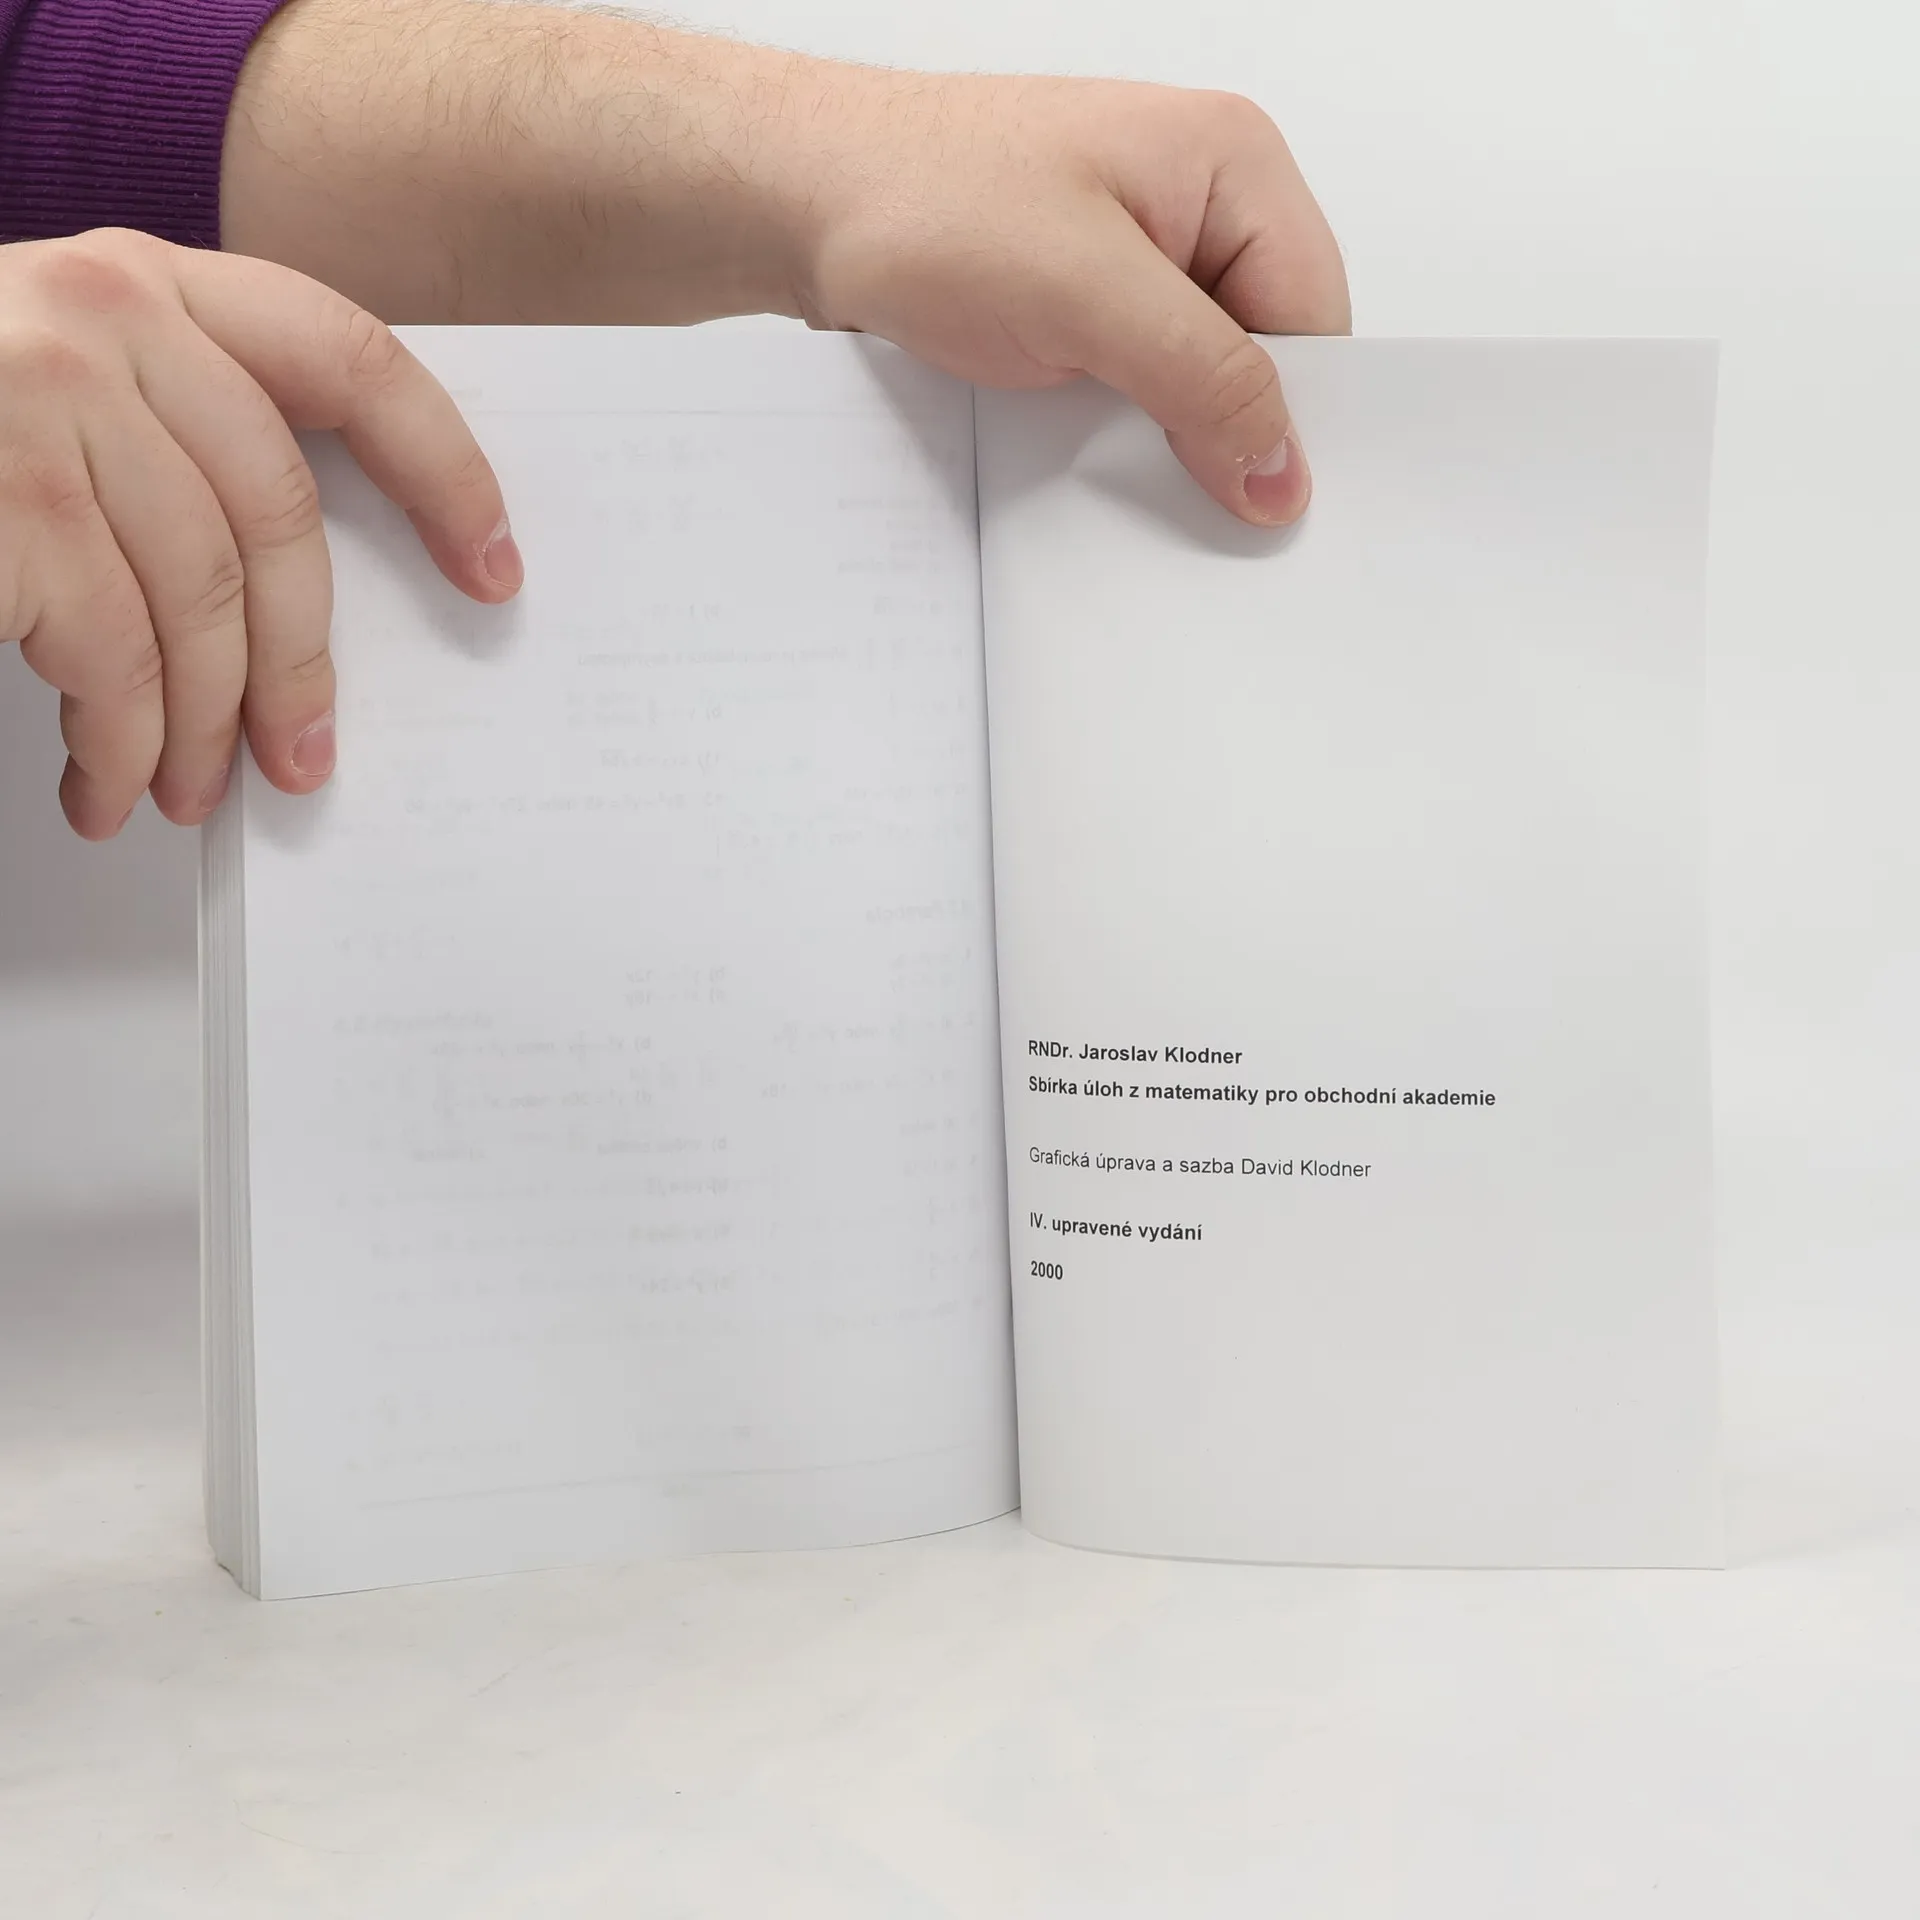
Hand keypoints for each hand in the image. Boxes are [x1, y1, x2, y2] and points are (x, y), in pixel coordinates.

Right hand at [0, 228, 519, 838]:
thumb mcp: (64, 389)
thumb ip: (178, 443)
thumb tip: (292, 607)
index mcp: (150, 284)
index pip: (348, 359)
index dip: (442, 468)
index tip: (493, 565)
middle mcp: (106, 316)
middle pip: (279, 519)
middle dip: (298, 667)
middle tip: (301, 757)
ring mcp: (43, 392)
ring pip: (198, 602)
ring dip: (197, 726)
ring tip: (180, 788)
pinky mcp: (0, 493)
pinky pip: (108, 652)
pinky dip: (118, 741)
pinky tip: (106, 780)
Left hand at [786, 72, 1351, 526]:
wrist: (799, 200)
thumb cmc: (923, 199)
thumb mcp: (1087, 296)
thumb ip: (1202, 380)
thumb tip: (1280, 467)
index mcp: (1231, 162)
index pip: (1315, 315)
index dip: (1298, 412)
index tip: (1269, 496)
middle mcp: (1197, 197)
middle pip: (1266, 346)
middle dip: (1229, 421)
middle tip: (1195, 489)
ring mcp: (1139, 247)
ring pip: (1199, 370)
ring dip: (1170, 425)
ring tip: (1118, 443)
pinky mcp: (1086, 292)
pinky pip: (1140, 374)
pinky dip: (1124, 419)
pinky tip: (1087, 438)